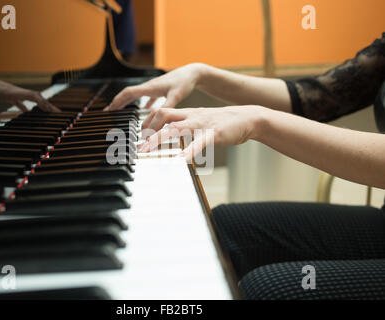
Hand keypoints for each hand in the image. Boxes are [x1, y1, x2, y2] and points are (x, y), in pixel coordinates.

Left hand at [0, 70, 59, 121]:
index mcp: (11, 91)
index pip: (32, 95)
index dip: (43, 102)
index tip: (51, 110)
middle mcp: (15, 91)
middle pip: (36, 97)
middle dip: (48, 105)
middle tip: (59, 114)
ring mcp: (12, 93)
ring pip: (31, 99)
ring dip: (41, 106)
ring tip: (50, 114)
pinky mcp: (8, 95)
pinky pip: (23, 101)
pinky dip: (29, 107)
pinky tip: (31, 114)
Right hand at [105, 63, 204, 110]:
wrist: (194, 72)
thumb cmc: (185, 82)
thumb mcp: (176, 96)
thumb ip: (165, 108)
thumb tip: (155, 119)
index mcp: (150, 87)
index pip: (128, 93)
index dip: (118, 101)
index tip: (109, 109)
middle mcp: (149, 86)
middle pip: (128, 94)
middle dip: (117, 102)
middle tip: (108, 112)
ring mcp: (154, 88)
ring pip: (137, 95)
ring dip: (127, 102)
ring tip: (121, 110)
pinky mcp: (161, 89)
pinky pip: (148, 97)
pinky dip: (143, 103)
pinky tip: (145, 110)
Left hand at [138, 106, 265, 159]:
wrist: (248, 117)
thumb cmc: (224, 122)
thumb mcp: (201, 120)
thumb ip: (187, 126)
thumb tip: (171, 133)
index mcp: (188, 113)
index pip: (162, 112)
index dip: (147, 122)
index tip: (138, 136)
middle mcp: (192, 116)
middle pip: (164, 116)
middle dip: (148, 130)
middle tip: (138, 147)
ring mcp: (202, 124)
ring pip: (176, 127)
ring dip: (159, 139)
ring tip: (147, 151)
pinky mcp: (214, 133)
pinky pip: (199, 142)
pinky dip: (189, 151)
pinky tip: (181, 160)